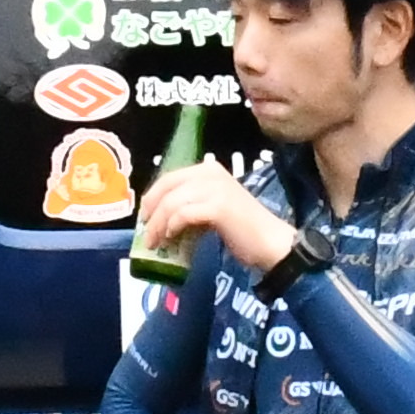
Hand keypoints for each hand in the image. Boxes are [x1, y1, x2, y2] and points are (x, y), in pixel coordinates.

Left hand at [134, 158, 299, 278]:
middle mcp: (212, 173)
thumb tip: (162, 219)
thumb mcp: (213, 210)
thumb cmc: (243, 230)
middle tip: (144, 231)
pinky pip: (183, 214)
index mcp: (210, 170)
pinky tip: (171, 237)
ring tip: (154, 242)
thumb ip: (192, 206)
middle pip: (167, 186)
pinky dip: (172, 226)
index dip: (153, 196)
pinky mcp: (218, 207)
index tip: (145, 216)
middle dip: (151, 210)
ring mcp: (215, 188)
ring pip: (172, 202)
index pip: (170, 177)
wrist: (270, 243)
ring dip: (157, 224)